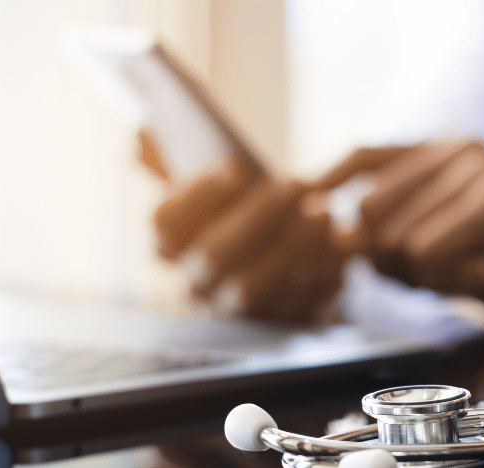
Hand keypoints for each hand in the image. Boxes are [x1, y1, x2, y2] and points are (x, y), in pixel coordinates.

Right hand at [137, 130, 347, 322]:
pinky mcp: (278, 319)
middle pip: (214, 255)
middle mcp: (194, 281)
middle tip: (292, 184)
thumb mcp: (212, 183)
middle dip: (255, 217)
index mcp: (169, 243)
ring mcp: (235, 307)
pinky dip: (321, 269)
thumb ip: (173, 158)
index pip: (166, 223)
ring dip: (291, 246)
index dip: (199, 195)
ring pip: (255, 285)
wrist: (290, 254)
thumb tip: (141, 132)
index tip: (237, 166)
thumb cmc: (244, 206)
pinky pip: (297, 302)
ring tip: (322, 210)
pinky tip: (343, 240)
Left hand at [313, 141, 483, 345]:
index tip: (301, 207)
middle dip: (386, 260)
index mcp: (444, 150)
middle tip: (434, 275)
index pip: (365, 154)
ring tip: (465, 274)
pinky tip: (480, 277)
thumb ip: (388, 231)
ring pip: (394, 238)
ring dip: (421, 277)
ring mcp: (479, 170)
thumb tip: (333, 238)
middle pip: (368, 207)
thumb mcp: (436, 242)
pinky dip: (445, 282)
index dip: (326, 181)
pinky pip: (425, 253)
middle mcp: (460, 148)